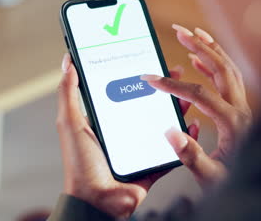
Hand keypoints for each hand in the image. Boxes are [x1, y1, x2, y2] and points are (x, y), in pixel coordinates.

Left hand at [56, 53, 198, 218]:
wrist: (96, 201)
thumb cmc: (80, 164)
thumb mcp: (70, 123)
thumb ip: (68, 93)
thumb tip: (68, 62)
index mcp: (107, 119)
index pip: (124, 89)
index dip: (138, 74)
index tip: (149, 59)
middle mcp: (124, 130)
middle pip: (148, 103)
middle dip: (162, 87)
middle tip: (174, 71)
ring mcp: (140, 147)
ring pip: (163, 122)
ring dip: (176, 107)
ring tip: (186, 94)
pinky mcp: (153, 163)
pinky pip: (173, 149)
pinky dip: (184, 138)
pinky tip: (192, 124)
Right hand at [141, 24, 251, 190]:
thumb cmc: (236, 185)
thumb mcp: (211, 177)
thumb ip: (191, 156)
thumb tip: (171, 132)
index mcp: (233, 123)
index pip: (200, 93)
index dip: (173, 85)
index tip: (151, 79)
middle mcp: (242, 110)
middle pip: (221, 68)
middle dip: (199, 46)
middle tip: (179, 30)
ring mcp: (243, 108)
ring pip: (228, 69)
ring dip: (210, 49)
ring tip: (191, 35)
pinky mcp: (241, 111)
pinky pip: (229, 79)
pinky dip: (214, 64)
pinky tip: (198, 61)